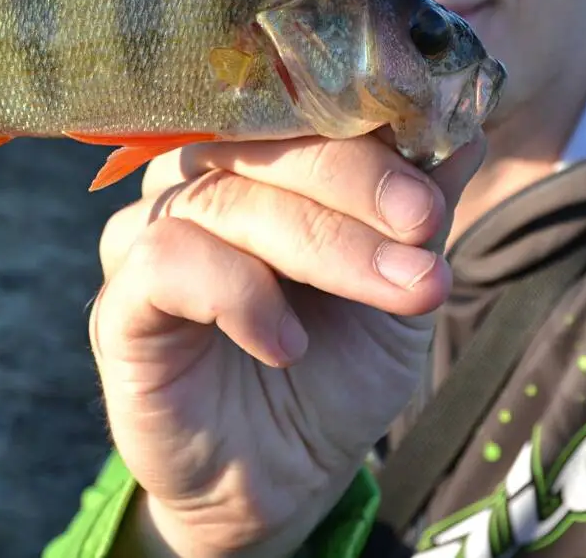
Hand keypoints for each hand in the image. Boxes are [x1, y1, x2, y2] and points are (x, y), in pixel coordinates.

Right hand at [88, 130, 486, 557]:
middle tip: (422, 224)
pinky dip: (239, 292)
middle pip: (263, 139)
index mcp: (260, 158)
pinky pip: (168, 260)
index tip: (442, 168)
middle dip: (358, 181)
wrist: (282, 481)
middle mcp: (196, 178)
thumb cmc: (334, 370)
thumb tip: (464, 132)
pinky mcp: (121, 302)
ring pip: (225, 195)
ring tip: (400, 291)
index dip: (372, 122)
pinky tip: (286, 342)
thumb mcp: (400, 291)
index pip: (301, 104)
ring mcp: (149, 234)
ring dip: (325, 241)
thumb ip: (422, 214)